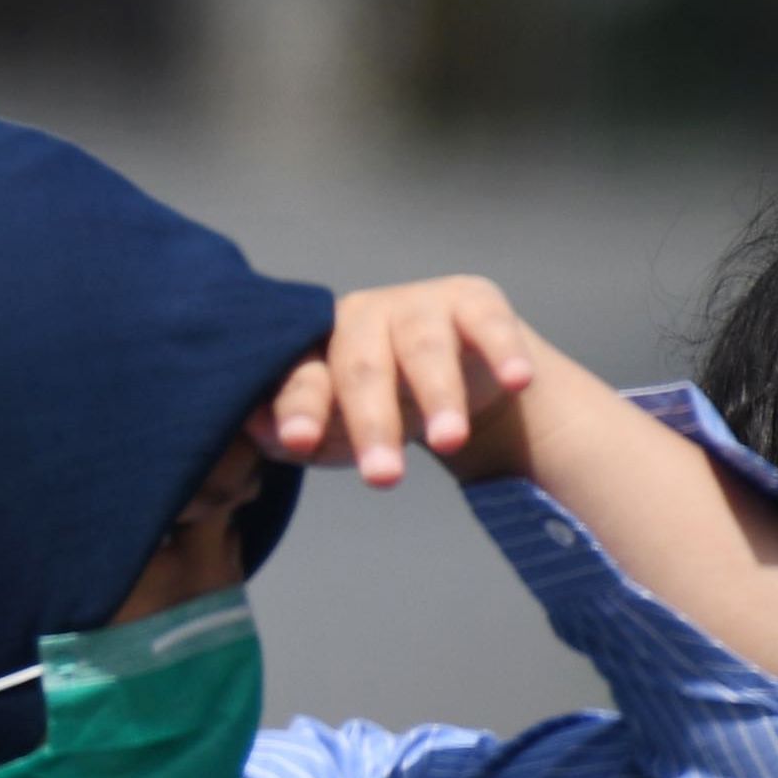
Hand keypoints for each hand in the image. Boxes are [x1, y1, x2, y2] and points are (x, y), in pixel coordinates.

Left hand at [254, 275, 552, 491]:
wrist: (455, 375)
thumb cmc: (378, 408)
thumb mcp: (338, 430)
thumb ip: (299, 437)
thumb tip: (260, 434)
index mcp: (314, 347)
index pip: (302, 379)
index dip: (298, 409)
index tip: (295, 441)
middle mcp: (360, 316)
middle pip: (362, 368)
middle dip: (373, 424)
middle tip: (383, 477)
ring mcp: (419, 304)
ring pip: (425, 351)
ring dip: (438, 398)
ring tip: (449, 442)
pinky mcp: (473, 300)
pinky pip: (490, 326)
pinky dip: (504, 352)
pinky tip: (517, 380)